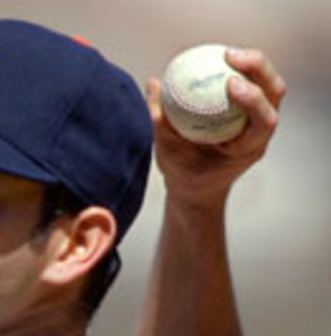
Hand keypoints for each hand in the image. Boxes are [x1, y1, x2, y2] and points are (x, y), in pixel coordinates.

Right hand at [148, 48, 285, 208]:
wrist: (198, 190)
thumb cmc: (184, 175)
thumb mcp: (167, 152)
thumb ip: (159, 120)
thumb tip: (154, 83)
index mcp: (247, 150)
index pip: (263, 121)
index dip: (254, 97)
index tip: (230, 82)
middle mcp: (260, 134)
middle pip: (273, 92)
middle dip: (258, 68)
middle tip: (229, 56)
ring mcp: (259, 121)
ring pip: (269, 84)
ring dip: (253, 63)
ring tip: (226, 54)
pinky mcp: (253, 112)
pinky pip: (254, 83)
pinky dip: (242, 69)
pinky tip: (221, 59)